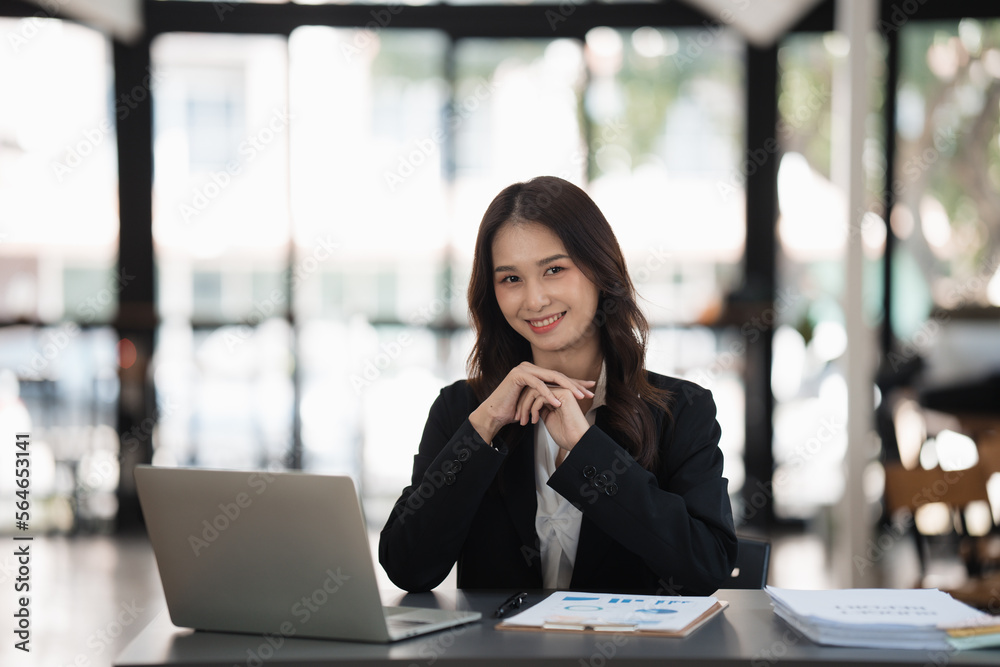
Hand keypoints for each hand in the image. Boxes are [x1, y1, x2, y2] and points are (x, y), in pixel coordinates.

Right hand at [469, 362, 594, 443]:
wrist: (495, 414)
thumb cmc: (514, 411)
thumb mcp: (536, 403)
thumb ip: (548, 398)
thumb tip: (564, 401)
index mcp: (536, 372)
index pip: (559, 377)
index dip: (576, 383)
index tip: (591, 388)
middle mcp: (530, 367)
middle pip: (558, 376)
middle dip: (575, 385)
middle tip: (588, 393)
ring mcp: (524, 369)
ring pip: (550, 377)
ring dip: (566, 388)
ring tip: (578, 397)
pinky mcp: (518, 375)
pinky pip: (537, 384)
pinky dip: (548, 394)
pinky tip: (557, 403)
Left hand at [519, 384, 590, 451]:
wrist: (577, 442)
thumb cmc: (565, 434)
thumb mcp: (547, 418)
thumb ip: (541, 408)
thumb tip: (530, 404)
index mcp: (557, 396)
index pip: (535, 391)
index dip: (523, 403)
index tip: (518, 416)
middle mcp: (560, 391)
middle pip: (533, 388)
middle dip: (521, 404)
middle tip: (517, 418)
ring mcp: (563, 390)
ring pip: (534, 390)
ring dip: (525, 407)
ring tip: (524, 420)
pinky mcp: (564, 394)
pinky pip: (541, 395)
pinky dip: (533, 408)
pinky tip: (535, 420)